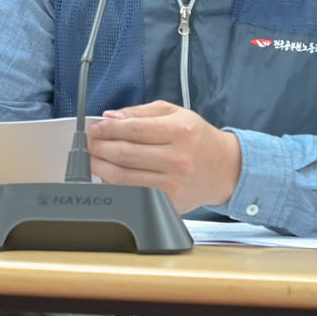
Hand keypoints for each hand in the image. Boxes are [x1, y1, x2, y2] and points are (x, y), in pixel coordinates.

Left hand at [86, 100, 241, 213]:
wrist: (225, 168)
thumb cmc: (199, 139)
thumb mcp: (176, 114)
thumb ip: (141, 113)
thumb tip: (110, 117)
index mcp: (180, 132)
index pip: (133, 129)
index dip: (107, 129)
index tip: (95, 128)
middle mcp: (178, 159)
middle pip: (124, 153)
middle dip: (99, 147)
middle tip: (91, 143)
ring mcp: (173, 184)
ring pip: (123, 177)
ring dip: (100, 166)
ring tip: (95, 158)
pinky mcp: (169, 203)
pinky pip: (132, 194)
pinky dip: (115, 185)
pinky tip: (110, 175)